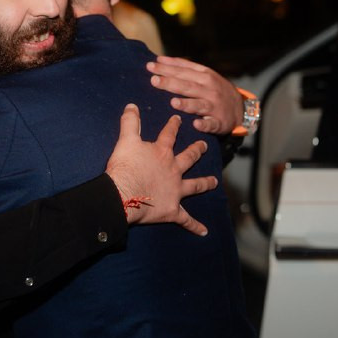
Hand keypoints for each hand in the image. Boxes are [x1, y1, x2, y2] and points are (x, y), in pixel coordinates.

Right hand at [105, 104, 217, 235]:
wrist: (123, 194)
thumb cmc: (125, 167)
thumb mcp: (126, 140)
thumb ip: (130, 122)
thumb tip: (132, 105)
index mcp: (162, 152)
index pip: (169, 135)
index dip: (173, 126)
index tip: (178, 119)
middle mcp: (174, 169)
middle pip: (189, 158)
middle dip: (196, 151)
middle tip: (204, 146)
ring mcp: (176, 190)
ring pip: (194, 186)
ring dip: (204, 183)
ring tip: (214, 182)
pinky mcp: (173, 210)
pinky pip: (186, 220)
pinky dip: (195, 226)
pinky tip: (204, 232)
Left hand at [147, 55, 242, 134]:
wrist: (241, 108)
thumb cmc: (216, 89)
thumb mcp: (205, 74)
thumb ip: (184, 67)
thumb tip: (160, 60)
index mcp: (205, 75)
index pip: (184, 70)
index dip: (167, 67)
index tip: (151, 65)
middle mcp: (209, 89)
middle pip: (187, 86)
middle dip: (170, 83)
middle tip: (153, 80)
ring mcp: (215, 106)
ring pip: (199, 104)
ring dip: (186, 104)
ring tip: (173, 102)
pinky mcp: (219, 122)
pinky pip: (211, 124)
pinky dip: (204, 124)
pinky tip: (196, 124)